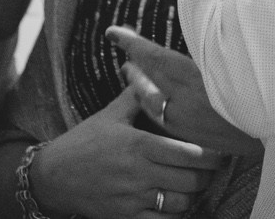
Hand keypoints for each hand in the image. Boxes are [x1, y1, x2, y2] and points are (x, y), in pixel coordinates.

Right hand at [29, 82, 224, 218]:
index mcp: (138, 145)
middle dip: (208, 175)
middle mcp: (138, 173)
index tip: (222, 151)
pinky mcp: (125, 217)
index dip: (210, 155)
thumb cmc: (83, 142)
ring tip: (199, 185)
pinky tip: (180, 204)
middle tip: (215, 168)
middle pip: (190, 180)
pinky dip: (176, 216)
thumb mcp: (110, 115)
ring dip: (195, 196)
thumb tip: (153, 70)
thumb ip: (137, 96)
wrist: (52, 177)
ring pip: (180, 203)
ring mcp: (132, 198)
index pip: (187, 152)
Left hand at [107, 26, 263, 157]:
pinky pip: (166, 121)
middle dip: (134, 67)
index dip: (131, 44)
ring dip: (142, 89)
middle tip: (124, 59)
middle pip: (148, 81)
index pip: (153, 56)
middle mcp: (184, 100)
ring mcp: (187, 124)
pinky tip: (160, 106)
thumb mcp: (232, 56)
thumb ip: (209, 48)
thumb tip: (199, 33)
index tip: (112, 33)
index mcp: (192, 76)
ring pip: (153, 104)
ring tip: (133, 79)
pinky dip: (157, 108)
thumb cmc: (261, 84)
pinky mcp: (194, 139)